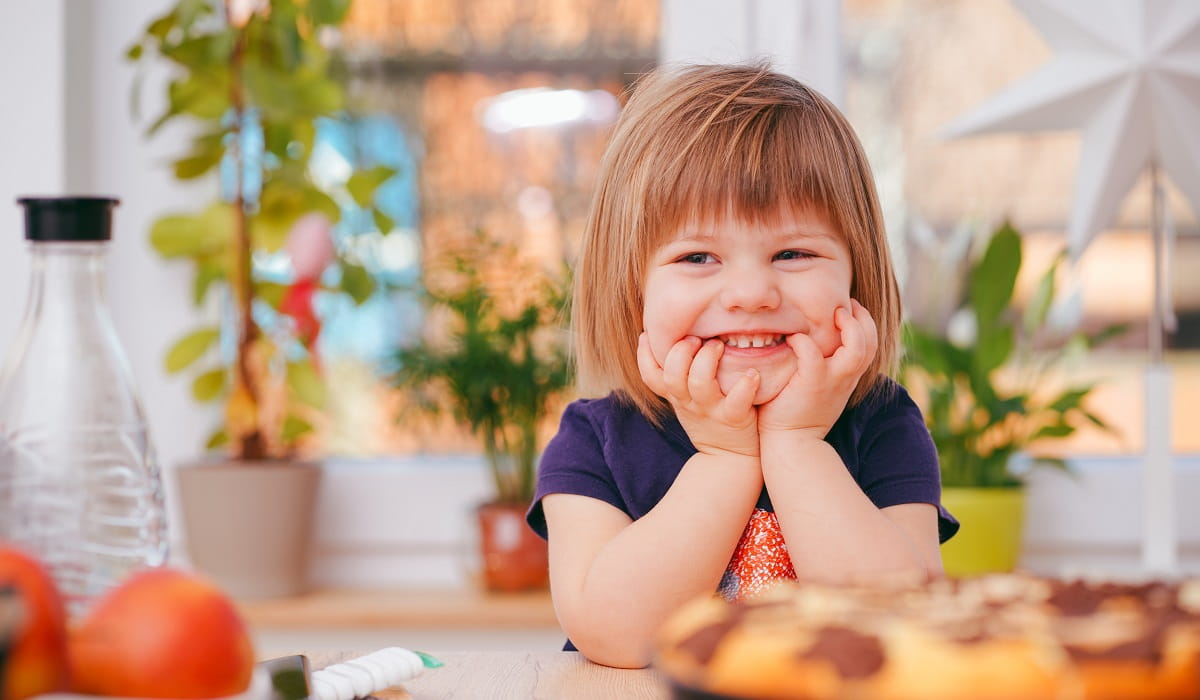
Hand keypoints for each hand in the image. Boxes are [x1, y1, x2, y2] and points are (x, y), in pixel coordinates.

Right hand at [637, 333, 760, 457]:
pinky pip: (737, 401)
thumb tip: (674, 338)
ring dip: (708, 359)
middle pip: (672, 375)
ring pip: (700, 383)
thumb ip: (679, 375)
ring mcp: (710, 410)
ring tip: (719, 345)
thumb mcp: (685, 401)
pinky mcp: (734, 418)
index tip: (647, 334)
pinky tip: (752, 374)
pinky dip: (745, 385)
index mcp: (676, 396)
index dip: (644, 355)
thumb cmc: (709, 420)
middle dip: (681, 351)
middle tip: (696, 338)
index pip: (650, 376)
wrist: (729, 459)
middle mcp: (689, 402)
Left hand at [757, 300, 878, 438]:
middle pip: (871, 342)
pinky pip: (812, 354)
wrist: (791, 445)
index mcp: (848, 377)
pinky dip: (804, 342)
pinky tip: (793, 338)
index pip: (869, 344)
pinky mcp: (811, 384)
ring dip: (849, 326)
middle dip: (863, 318)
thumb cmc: (797, 414)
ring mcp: (831, 381)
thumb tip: (812, 343)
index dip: (864, 323)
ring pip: (857, 348)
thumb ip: (822, 368)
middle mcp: (845, 378)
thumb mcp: (818, 389)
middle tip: (846, 305)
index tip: (850, 309)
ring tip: (834, 314)